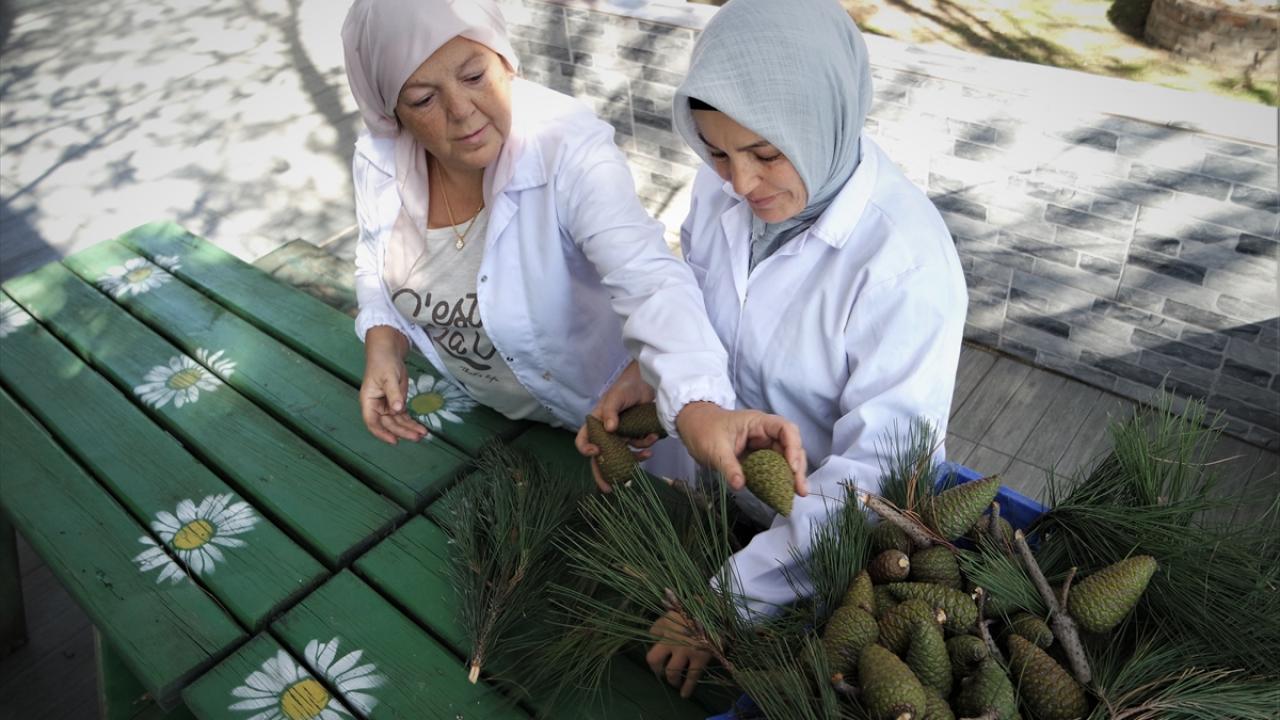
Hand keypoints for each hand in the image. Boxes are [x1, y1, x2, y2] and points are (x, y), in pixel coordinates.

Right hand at [360, 326, 426, 444]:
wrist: (389, 351)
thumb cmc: (383, 362)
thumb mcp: (389, 377)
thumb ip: (394, 394)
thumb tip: (398, 410)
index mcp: (369, 401)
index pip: (372, 422)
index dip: (382, 433)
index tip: (394, 440)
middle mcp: (377, 406)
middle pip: (388, 424)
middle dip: (402, 431)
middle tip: (417, 437)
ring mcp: (387, 405)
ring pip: (397, 422)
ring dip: (409, 429)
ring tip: (423, 434)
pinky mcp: (397, 402)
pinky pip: (403, 416)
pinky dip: (411, 422)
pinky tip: (420, 428)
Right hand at [575, 361, 658, 491]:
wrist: (647, 383)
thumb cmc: (625, 388)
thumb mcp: (616, 397)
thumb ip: (611, 411)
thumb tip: (610, 429)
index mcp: (596, 424)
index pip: (583, 440)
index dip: (586, 449)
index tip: (596, 452)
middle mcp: (606, 433)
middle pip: (601, 457)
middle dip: (605, 474)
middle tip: (609, 489)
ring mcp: (620, 436)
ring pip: (622, 456)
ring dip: (634, 458)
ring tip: (646, 454)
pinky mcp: (634, 436)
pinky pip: (637, 449)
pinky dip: (645, 448)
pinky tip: (652, 443)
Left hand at [646, 611, 712, 698]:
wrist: (721, 613)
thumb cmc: (702, 609)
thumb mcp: (683, 609)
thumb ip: (672, 619)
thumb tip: (661, 632)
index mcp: (667, 622)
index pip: (652, 633)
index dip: (655, 640)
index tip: (660, 645)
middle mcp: (672, 637)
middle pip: (653, 659)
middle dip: (656, 668)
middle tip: (662, 670)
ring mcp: (685, 649)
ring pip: (671, 672)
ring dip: (672, 680)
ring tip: (675, 682)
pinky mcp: (700, 658)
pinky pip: (691, 677)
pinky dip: (687, 688)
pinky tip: (684, 695)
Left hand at [674, 402, 806, 495]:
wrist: (692, 427)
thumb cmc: (703, 430)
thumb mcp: (714, 448)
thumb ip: (728, 466)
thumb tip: (739, 485)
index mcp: (757, 422)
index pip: (785, 429)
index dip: (793, 447)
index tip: (791, 467)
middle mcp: (764, 433)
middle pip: (791, 446)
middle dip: (797, 467)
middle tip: (799, 489)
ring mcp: (762, 445)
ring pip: (785, 458)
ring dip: (793, 475)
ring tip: (797, 493)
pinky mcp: (758, 458)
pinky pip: (773, 467)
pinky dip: (780, 478)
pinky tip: (785, 492)